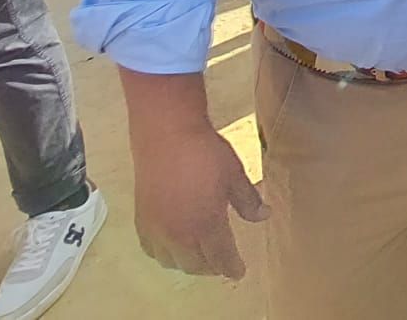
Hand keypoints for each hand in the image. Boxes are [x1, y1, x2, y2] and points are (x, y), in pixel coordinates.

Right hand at [129, 122, 266, 278]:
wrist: (166, 134)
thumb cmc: (205, 153)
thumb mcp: (235, 175)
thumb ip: (249, 200)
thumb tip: (264, 216)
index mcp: (206, 224)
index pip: (221, 257)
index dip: (232, 267)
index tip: (239, 271)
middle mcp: (179, 234)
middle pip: (196, 264)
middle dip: (212, 267)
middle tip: (222, 262)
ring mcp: (157, 229)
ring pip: (173, 261)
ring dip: (189, 264)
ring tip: (200, 256)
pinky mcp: (142, 220)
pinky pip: (152, 250)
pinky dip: (166, 254)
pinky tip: (173, 246)